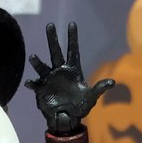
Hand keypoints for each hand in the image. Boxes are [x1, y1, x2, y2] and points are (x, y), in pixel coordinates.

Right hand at [25, 21, 114, 136]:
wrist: (67, 118)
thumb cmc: (80, 106)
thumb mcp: (91, 98)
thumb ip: (99, 89)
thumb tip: (112, 82)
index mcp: (72, 70)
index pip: (72, 50)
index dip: (73, 38)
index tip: (72, 24)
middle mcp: (59, 71)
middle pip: (55, 52)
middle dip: (53, 39)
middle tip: (49, 25)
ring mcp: (49, 79)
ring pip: (43, 67)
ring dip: (38, 63)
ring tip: (33, 57)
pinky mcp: (41, 90)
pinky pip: (35, 85)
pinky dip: (32, 84)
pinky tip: (29, 83)